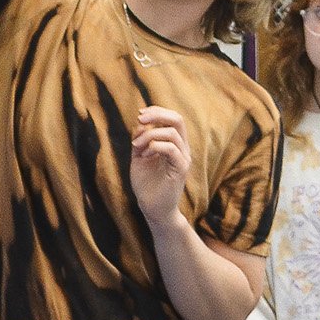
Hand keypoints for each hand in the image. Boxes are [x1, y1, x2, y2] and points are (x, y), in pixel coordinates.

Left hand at [130, 105, 192, 221]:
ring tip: (136, 147)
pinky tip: (144, 155)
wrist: (153, 208)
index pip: (173, 118)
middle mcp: (182, 148)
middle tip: (140, 119)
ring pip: (172, 133)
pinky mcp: (181, 169)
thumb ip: (141, 140)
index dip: (157, 111)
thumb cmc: (146, 184)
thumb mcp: (140, 156)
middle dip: (157, 115)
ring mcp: (183, 158)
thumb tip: (140, 123)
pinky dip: (155, 146)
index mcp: (175, 144)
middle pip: (178, 119)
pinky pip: (171, 149)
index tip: (140, 115)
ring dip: (149, 135)